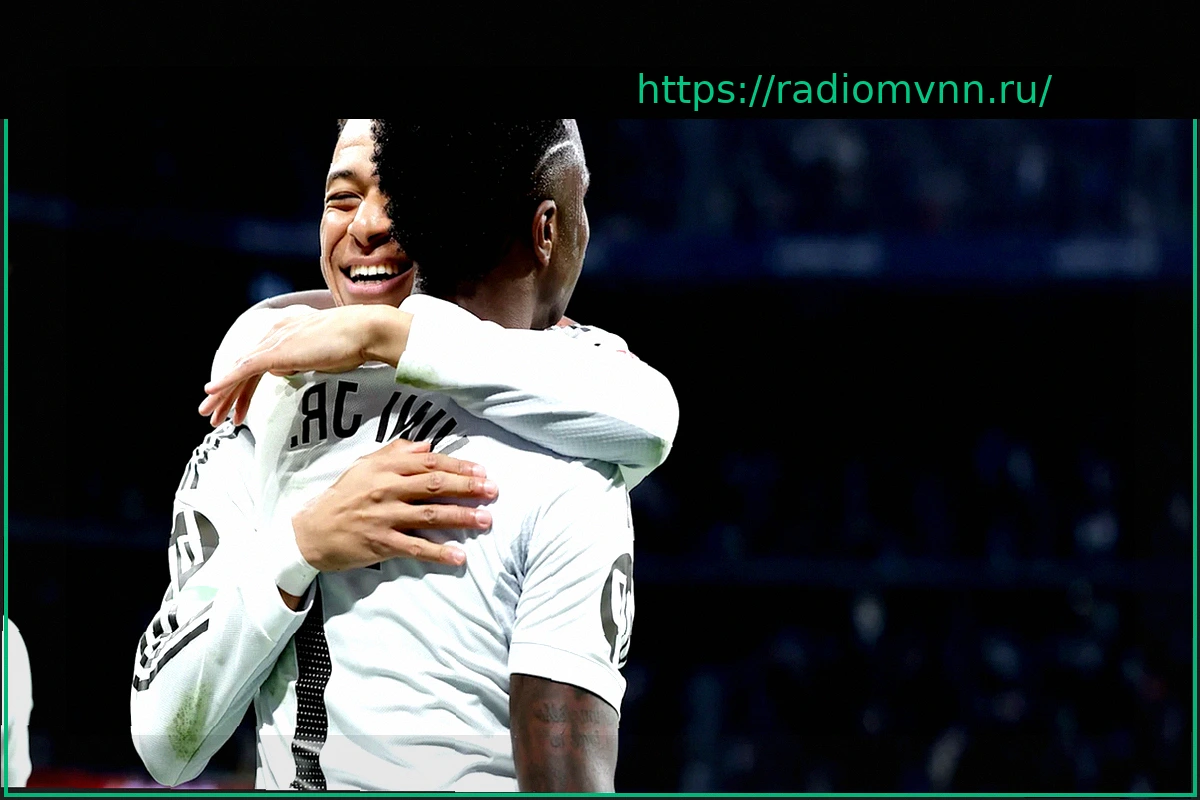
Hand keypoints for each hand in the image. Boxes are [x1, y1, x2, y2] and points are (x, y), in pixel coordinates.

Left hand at [199, 304, 412, 426]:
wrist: (364, 331)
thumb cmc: (353, 343)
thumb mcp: (321, 355)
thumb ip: (301, 361)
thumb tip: (284, 371)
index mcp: (286, 332)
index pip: (258, 362)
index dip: (246, 386)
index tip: (240, 407)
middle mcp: (275, 334)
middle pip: (244, 367)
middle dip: (228, 393)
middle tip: (214, 414)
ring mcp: (275, 342)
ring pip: (240, 371)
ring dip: (223, 394)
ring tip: (209, 414)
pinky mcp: (276, 352)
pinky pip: (244, 369)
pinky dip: (226, 381)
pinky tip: (213, 392)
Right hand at [291, 438, 496, 572]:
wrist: (313, 531)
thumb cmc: (343, 496)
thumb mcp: (364, 466)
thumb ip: (396, 452)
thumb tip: (427, 445)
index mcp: (384, 468)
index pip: (428, 463)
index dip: (458, 466)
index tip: (481, 471)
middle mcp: (386, 490)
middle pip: (434, 486)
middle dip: (467, 488)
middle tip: (492, 490)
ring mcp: (385, 517)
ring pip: (429, 515)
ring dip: (461, 517)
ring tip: (486, 519)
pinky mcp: (382, 543)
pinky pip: (415, 548)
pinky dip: (438, 552)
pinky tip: (459, 556)